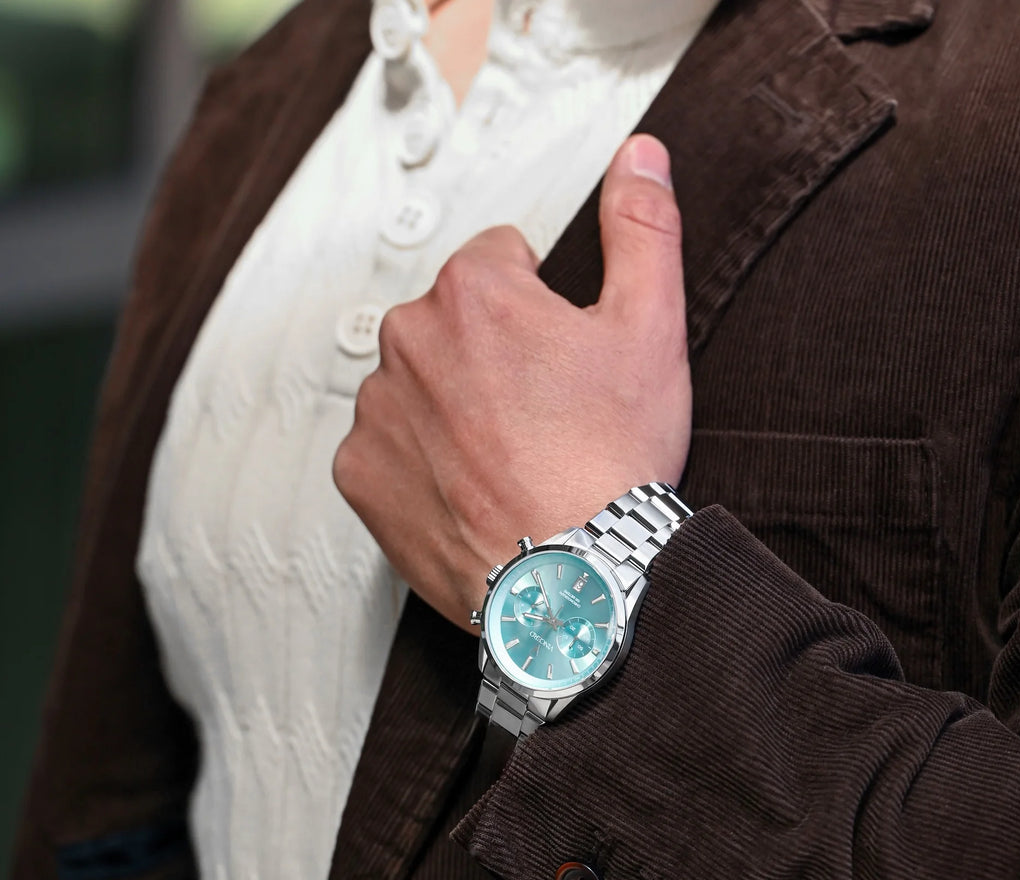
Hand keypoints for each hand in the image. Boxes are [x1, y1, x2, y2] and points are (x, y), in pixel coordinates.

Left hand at [332, 134, 690, 632]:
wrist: (574, 577)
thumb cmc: (612, 459)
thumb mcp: (652, 331)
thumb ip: (642, 229)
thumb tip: (640, 155)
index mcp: (473, 289)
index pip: (499, 259)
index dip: (541, 307)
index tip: (564, 362)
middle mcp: (407, 338)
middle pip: (451, 324)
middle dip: (491, 356)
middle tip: (543, 418)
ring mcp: (377, 411)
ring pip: (416, 386)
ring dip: (451, 409)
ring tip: (508, 461)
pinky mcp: (360, 476)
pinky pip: (384, 450)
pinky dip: (418, 465)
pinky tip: (469, 493)